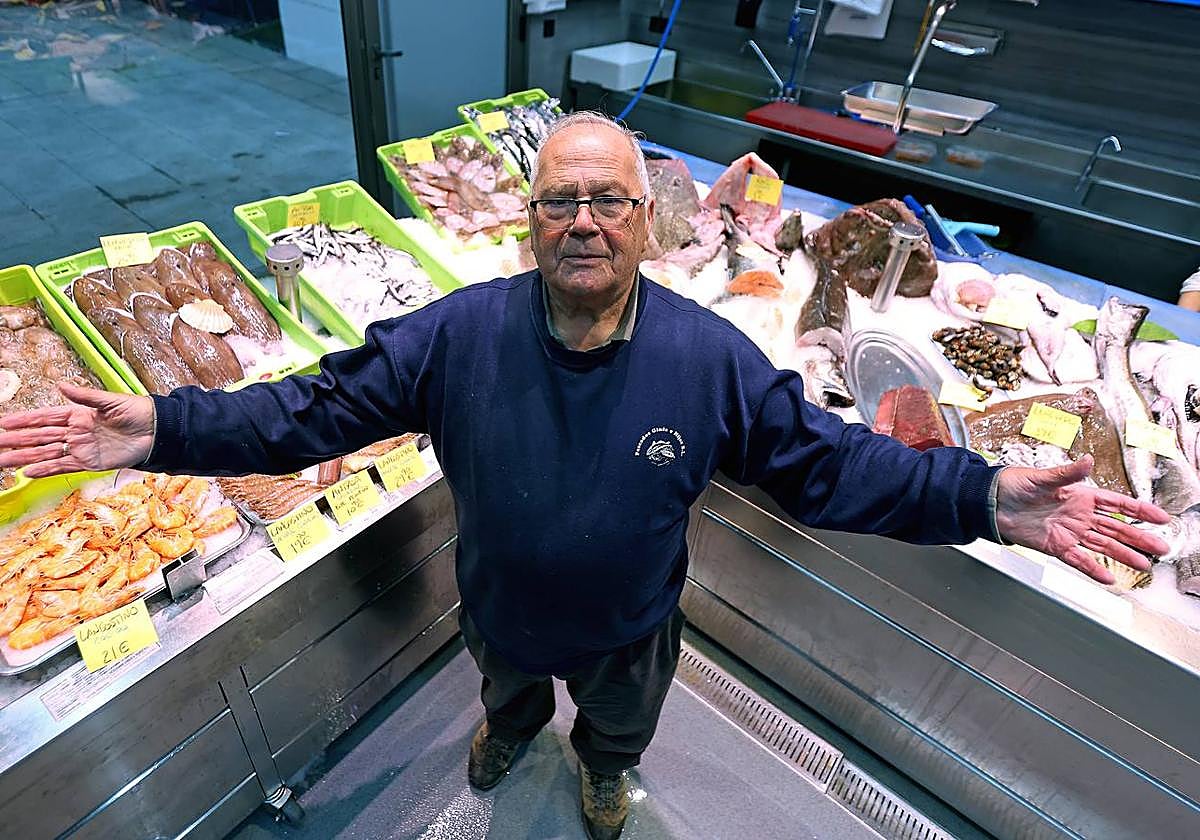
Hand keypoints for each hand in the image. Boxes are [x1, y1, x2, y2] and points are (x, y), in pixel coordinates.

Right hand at [0, 384, 155, 477]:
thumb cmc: (137, 412)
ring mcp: (81, 448)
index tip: (3, 422)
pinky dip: (46, 469)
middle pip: (39, 437)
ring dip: (24, 458)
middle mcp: (75, 432)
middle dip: (16, 441)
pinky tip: (28, 472)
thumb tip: (60, 386)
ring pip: (46, 453)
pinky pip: (63, 466)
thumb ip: (84, 396)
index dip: (24, 420)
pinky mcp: (90, 463)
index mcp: (77, 414)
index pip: (44, 418)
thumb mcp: (110, 401)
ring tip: (3, 461)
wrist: (157, 431)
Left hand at [995, 456, 1170, 583]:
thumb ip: (1067, 473)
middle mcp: (1079, 515)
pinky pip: (1078, 559)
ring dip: (1123, 555)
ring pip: (1102, 545)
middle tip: (1161, 546)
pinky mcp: (1055, 546)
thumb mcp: (1042, 477)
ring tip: (1143, 565)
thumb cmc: (1014, 484)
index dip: (1139, 510)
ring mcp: (1069, 532)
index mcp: (1080, 495)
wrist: (990, 502)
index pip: (1117, 503)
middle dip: (1139, 537)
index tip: (1161, 517)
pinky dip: (1092, 568)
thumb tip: (1087, 461)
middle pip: (1116, 527)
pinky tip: (1109, 578)